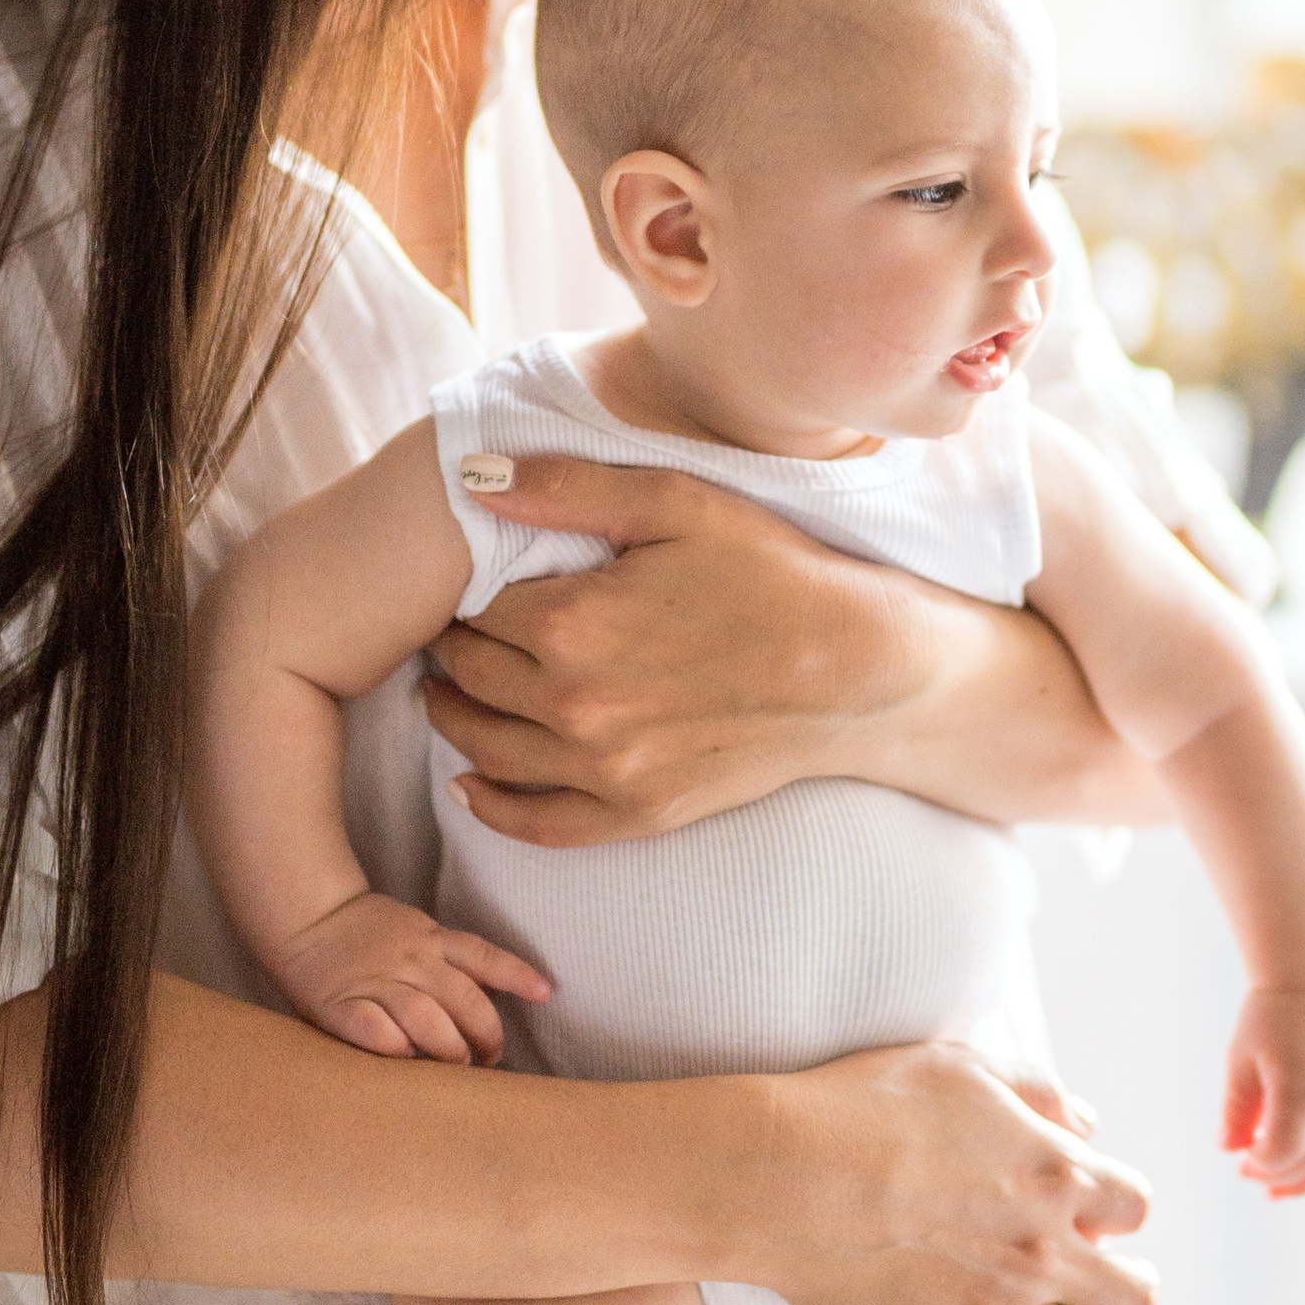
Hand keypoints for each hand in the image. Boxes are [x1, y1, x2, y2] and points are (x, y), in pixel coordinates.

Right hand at [266, 891, 549, 1064]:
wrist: (306, 917)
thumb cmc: (367, 935)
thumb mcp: (417, 930)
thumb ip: (448, 958)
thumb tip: (493, 990)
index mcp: (430, 938)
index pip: (482, 956)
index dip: (516, 974)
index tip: (544, 993)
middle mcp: (410, 959)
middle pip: (462, 999)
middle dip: (484, 1034)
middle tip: (490, 1059)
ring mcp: (376, 981)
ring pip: (426, 1019)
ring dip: (449, 1048)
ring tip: (458, 1068)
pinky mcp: (342, 1005)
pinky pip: (376, 1031)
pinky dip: (397, 1048)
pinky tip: (409, 1060)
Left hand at [423, 453, 934, 841]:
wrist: (858, 668)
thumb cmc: (773, 573)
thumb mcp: (677, 504)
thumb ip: (569, 487)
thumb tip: (471, 479)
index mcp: (574, 623)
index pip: (474, 609)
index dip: (464, 593)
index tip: (465, 584)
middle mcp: (575, 704)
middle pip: (471, 677)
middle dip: (451, 650)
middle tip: (450, 631)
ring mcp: (606, 768)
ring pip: (486, 749)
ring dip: (453, 719)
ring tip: (446, 692)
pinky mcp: (639, 812)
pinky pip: (538, 826)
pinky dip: (491, 809)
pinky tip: (469, 785)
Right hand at [753, 1039, 1189, 1304]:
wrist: (784, 1174)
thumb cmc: (863, 1105)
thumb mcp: (962, 1067)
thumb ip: (1035, 1091)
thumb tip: (1087, 1121)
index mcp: (1053, 1171)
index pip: (1132, 1201)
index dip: (1122, 1208)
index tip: (1103, 1212)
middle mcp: (1044, 1247)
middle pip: (1134, 1290)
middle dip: (1137, 1291)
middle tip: (1124, 1293)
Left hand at [1220, 982, 1304, 1197]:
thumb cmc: (1270, 1014)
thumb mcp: (1240, 1059)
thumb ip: (1234, 1109)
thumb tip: (1229, 1149)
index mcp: (1299, 1088)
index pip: (1282, 1153)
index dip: (1259, 1165)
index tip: (1240, 1161)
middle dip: (1280, 1176)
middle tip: (1253, 1176)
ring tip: (1284, 1186)